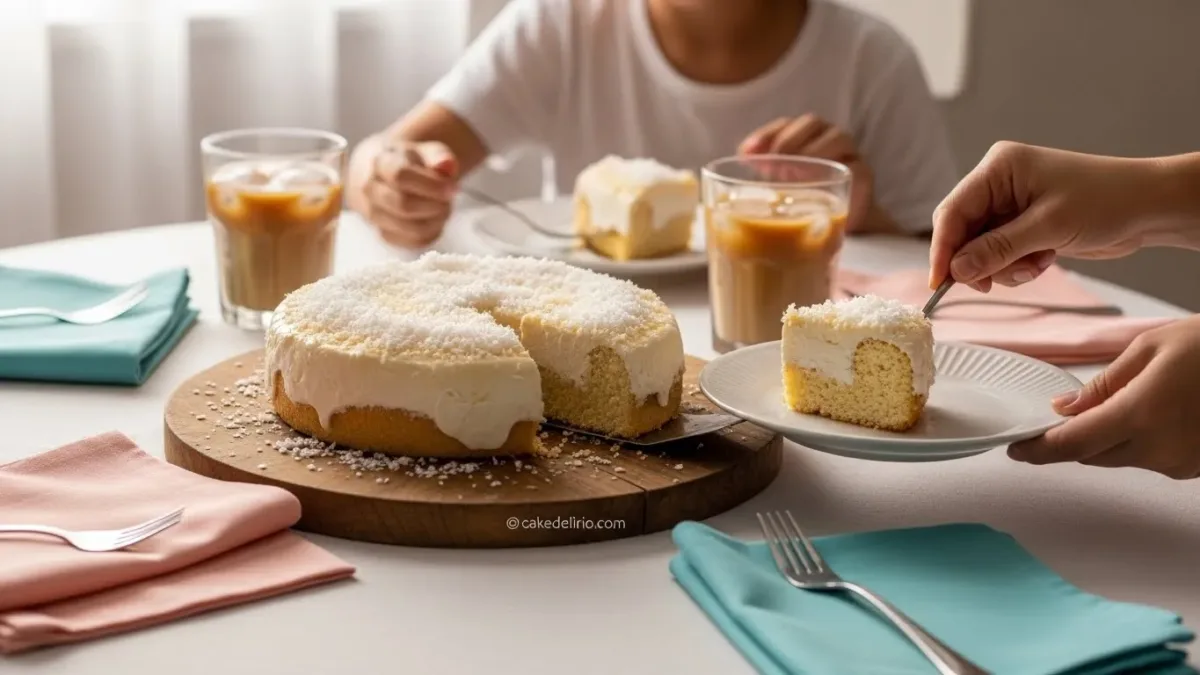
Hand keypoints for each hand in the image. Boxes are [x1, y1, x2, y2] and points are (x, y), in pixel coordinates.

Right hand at [353, 138, 458, 247]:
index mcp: (380, 162)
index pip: (399, 176)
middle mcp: (370, 190)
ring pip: (410, 228)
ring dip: (436, 220)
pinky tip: (436, 219)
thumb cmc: (409, 162)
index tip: (451, 188)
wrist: (383, 175)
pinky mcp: (384, 234)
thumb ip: (439, 156)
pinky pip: (413, 242)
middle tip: (450, 199)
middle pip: (403, 205)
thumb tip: (447, 165)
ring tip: (444, 207)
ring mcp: (373, 215)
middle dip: (435, 205)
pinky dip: (432, 233)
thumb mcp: (425, 151)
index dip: (430, 185)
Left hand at [738, 114, 875, 232]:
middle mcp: (826, 139)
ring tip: (795, 172)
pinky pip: (858, 169)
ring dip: (814, 151)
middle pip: (811, 123)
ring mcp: (848, 155)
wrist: (839, 228)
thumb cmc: (802, 204)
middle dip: (788, 140)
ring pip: (838, 137)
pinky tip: (822, 186)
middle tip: (772, 163)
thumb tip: (723, 177)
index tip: (745, 154)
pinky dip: (842, 173)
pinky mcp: (865, 177)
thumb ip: (757, 179)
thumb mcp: (775, 190)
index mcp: (802, 139)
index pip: (783, 126)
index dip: (765, 134)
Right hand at [929, 142, 1181, 291]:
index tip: (940, 282)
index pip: (952, 211)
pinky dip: (1015, 266)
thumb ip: (997, 249)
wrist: (1149, 208)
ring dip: (1002, 267)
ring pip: (980, 248)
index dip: (943, 248)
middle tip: (989, 284)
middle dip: (977, 261)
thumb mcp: (1048, 227)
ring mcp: (1010, 204)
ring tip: (1035, 266)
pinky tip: (1043, 261)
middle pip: (962, 231)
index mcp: (998, 168)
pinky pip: (999, 253)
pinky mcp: (1022, 224)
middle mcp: (998, 183)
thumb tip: (957, 270)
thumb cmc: (1107, 201)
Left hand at [1009, 315, 1199, 479]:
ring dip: (1109, 438)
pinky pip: (1152, 458)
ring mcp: (1181, 463)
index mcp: (1140, 415)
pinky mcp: (1196, 468)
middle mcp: (1159, 449)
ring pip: (1122, 458)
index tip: (1016, 449)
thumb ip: (1103, 384)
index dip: (1038, 450)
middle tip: (1062, 417)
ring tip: (1126, 401)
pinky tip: (1156, 411)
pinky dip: (1140, 439)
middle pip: (1092, 455)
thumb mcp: (1152, 348)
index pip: (1071, 445)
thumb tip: (1065, 408)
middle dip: (1073, 438)